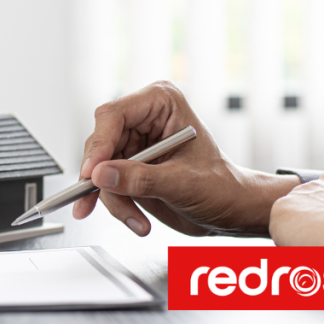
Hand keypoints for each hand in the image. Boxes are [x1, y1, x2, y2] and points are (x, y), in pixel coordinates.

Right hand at [73, 81, 299, 236]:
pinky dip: (116, 205)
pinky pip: (106, 185)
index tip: (93, 172)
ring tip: (135, 219)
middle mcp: (144, 119)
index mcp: (161, 104)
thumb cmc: (222, 186)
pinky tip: (135, 219)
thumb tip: (102, 175)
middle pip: (100, 144)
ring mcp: (134, 144)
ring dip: (113, 199)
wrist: (231, 209)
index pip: (114, 115)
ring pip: (99, 170)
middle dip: (101, 179)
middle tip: (95, 200)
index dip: (99, 144)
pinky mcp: (127, 167)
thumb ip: (141, 178)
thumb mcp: (183, 183)